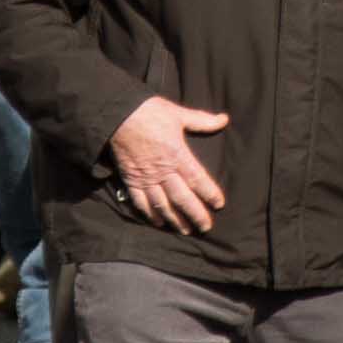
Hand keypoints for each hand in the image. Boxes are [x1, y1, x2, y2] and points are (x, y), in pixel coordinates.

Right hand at [108, 97, 231, 234]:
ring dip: (175, 219)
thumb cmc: (150, 112)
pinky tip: (159, 222)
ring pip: (162, 204)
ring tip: (185, 230)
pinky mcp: (131, 179)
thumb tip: (224, 119)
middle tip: (205, 227)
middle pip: (182, 198)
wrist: (118, 115)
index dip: (209, 193)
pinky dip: (150, 214)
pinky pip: (141, 202)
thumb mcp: (178, 114)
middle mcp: (162, 170)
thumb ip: (201, 120)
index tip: (219, 204)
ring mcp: (146, 177)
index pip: (197, 179)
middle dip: (195, 214)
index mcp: (177, 155)